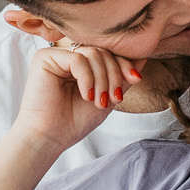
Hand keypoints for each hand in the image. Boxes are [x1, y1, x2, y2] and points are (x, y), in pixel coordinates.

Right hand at [11, 42, 141, 152]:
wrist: (50, 137)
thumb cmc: (74, 121)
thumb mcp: (107, 97)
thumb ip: (122, 78)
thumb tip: (144, 55)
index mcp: (81, 63)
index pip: (108, 53)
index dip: (124, 64)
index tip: (135, 79)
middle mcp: (67, 55)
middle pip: (102, 51)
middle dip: (114, 75)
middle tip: (113, 98)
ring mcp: (56, 55)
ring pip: (92, 54)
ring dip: (102, 80)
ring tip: (98, 101)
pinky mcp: (44, 58)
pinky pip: (78, 59)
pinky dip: (87, 79)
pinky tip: (86, 95)